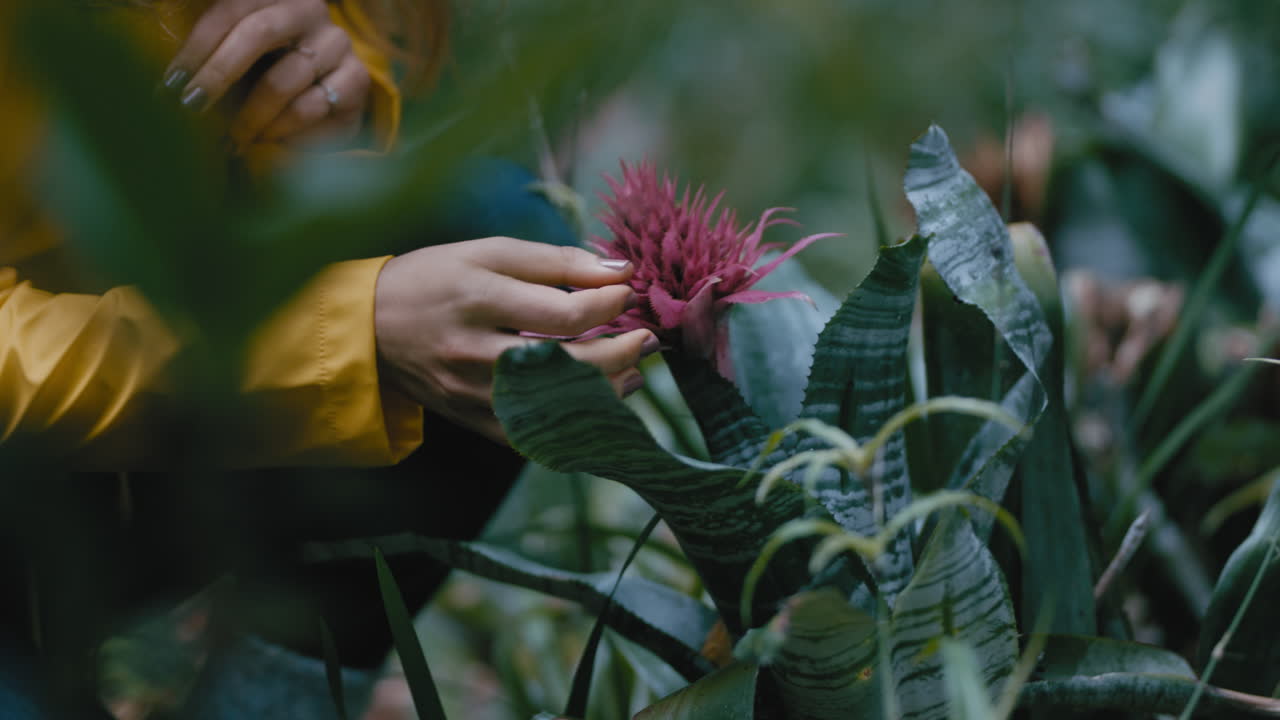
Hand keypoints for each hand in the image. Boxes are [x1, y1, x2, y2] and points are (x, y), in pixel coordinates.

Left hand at [162, 0, 371, 149]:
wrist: (325, 101)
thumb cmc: (266, 73)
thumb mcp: (233, 49)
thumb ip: (207, 41)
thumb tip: (155, 50)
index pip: (231, 7)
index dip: (198, 45)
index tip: (170, 83)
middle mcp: (309, 8)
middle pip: (260, 31)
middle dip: (219, 73)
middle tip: (192, 106)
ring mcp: (337, 42)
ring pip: (286, 78)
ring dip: (250, 114)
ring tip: (230, 139)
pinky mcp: (357, 79)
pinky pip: (313, 106)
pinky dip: (282, 129)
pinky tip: (264, 140)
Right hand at [373, 237, 658, 443]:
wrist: (369, 328)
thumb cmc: (434, 278)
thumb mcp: (489, 252)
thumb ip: (556, 261)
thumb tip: (620, 271)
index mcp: (479, 299)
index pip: (564, 313)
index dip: (610, 306)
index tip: (629, 293)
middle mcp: (475, 351)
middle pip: (567, 366)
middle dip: (621, 353)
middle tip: (649, 340)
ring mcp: (473, 394)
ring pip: (556, 406)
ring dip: (606, 392)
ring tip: (632, 372)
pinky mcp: (472, 420)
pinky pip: (534, 437)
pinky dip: (573, 426)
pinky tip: (598, 405)